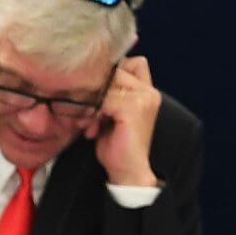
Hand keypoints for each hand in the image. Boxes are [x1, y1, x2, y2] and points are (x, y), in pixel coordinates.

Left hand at [86, 56, 160, 186]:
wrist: (129, 171)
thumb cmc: (117, 145)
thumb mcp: (110, 115)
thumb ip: (108, 96)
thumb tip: (87, 80)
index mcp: (146, 90)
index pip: (129, 64)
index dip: (107, 77)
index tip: (94, 99)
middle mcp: (148, 91)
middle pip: (115, 71)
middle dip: (96, 91)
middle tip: (87, 115)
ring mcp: (143, 98)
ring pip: (107, 85)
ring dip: (92, 104)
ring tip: (90, 124)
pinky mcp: (133, 108)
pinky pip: (104, 100)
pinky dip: (93, 114)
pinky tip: (92, 129)